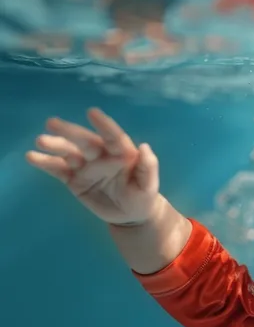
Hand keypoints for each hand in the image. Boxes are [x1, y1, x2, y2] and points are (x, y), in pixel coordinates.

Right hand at [26, 108, 160, 225]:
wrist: (130, 214)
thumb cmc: (142, 194)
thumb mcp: (149, 185)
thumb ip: (148, 167)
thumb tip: (144, 147)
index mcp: (121, 152)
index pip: (112, 136)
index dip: (104, 125)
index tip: (92, 112)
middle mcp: (101, 155)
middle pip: (85, 141)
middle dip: (70, 132)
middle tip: (51, 123)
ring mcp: (85, 166)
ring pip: (68, 152)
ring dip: (55, 145)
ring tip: (40, 140)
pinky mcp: (73, 179)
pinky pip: (58, 169)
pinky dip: (45, 163)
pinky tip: (31, 156)